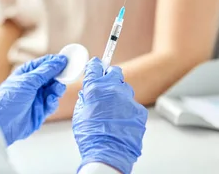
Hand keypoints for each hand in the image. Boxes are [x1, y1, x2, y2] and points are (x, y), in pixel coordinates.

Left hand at [0, 54, 67, 145]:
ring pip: (53, 90)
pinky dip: (53, 102)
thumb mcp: (28, 81)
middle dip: (58, 77)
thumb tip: (59, 61)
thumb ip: (46, 72)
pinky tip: (51, 101)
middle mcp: (32, 85)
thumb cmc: (9, 99)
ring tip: (57, 90)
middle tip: (65, 76)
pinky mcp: (40, 111)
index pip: (44, 64)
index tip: (66, 60)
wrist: (3, 123)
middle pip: (51, 77)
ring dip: (57, 89)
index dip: (55, 61)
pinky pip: (52, 104)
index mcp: (26, 73)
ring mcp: (36, 98)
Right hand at [73, 58, 147, 173]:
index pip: (95, 67)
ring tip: (113, 109)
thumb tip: (88, 93)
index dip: (94, 66)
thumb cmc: (91, 137)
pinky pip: (132, 104)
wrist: (108, 154)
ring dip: (119, 94)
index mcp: (95, 88)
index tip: (95, 66)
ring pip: (125, 89)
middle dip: (109, 76)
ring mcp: (128, 99)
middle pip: (114, 72)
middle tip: (105, 85)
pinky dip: (127, 109)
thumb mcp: (79, 114)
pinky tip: (121, 120)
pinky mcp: (139, 110)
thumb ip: (85, 99)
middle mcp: (113, 90)